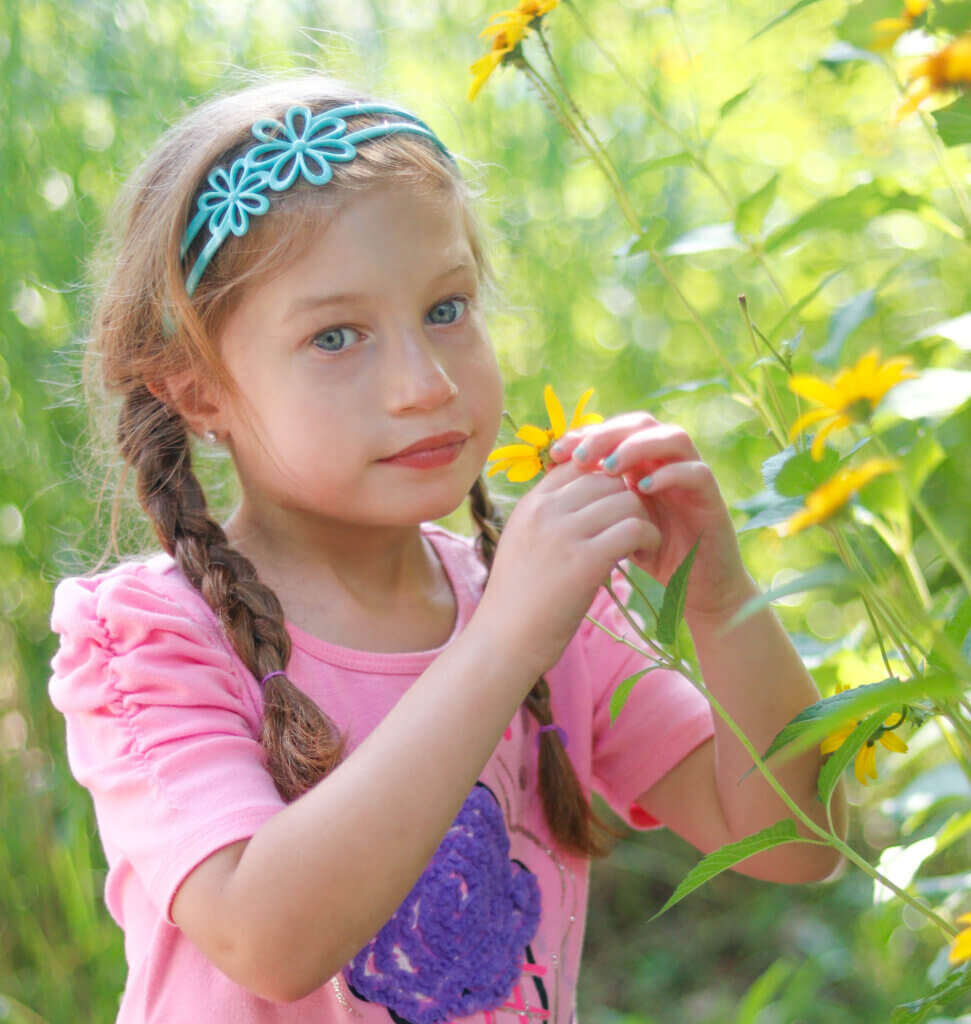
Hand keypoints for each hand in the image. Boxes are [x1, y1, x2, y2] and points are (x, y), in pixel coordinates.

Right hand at [478, 457, 660, 676]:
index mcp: (530, 504)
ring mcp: (564, 534)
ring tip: (638, 543)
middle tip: (630, 527)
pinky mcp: (585, 561)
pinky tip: (643, 555)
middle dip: (626, 499)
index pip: (578, 464)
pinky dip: (648, 538)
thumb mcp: (524, 542)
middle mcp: (545, 511)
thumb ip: (550, 516)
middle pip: (606, 478)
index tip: (611, 507)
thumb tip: (587, 499)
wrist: (504, 641)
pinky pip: (634, 529)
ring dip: (641, 519)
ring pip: (626, 500)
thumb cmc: (518, 600)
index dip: (603, 480)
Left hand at [548, 412, 754, 623]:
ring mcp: (692, 476)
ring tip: (610, 468)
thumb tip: (546, 484)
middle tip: (580, 456)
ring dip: (638, 447)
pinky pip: (697, 472)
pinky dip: (670, 474)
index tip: (555, 454)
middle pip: (641, 423)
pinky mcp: (712, 498)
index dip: (585, 434)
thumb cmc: (649, 554)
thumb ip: (590, 501)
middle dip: (608, 433)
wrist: (694, 589)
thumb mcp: (611, 525)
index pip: (613, 431)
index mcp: (641, 464)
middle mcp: (667, 462)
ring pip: (673, 437)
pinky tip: (643, 489)